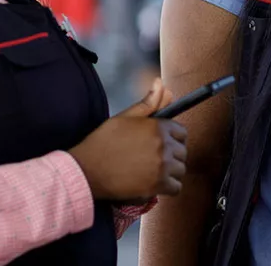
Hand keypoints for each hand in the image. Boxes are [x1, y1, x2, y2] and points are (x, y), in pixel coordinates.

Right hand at [68, 79, 188, 201]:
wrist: (88, 169)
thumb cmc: (103, 142)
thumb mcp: (124, 117)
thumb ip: (148, 102)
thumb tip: (161, 82)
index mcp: (158, 126)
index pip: (181, 132)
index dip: (171, 138)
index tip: (159, 144)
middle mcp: (164, 145)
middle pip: (182, 152)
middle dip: (171, 155)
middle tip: (151, 159)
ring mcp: (162, 166)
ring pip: (180, 170)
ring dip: (170, 172)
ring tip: (151, 171)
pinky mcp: (157, 185)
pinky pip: (176, 187)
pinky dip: (167, 187)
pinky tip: (153, 183)